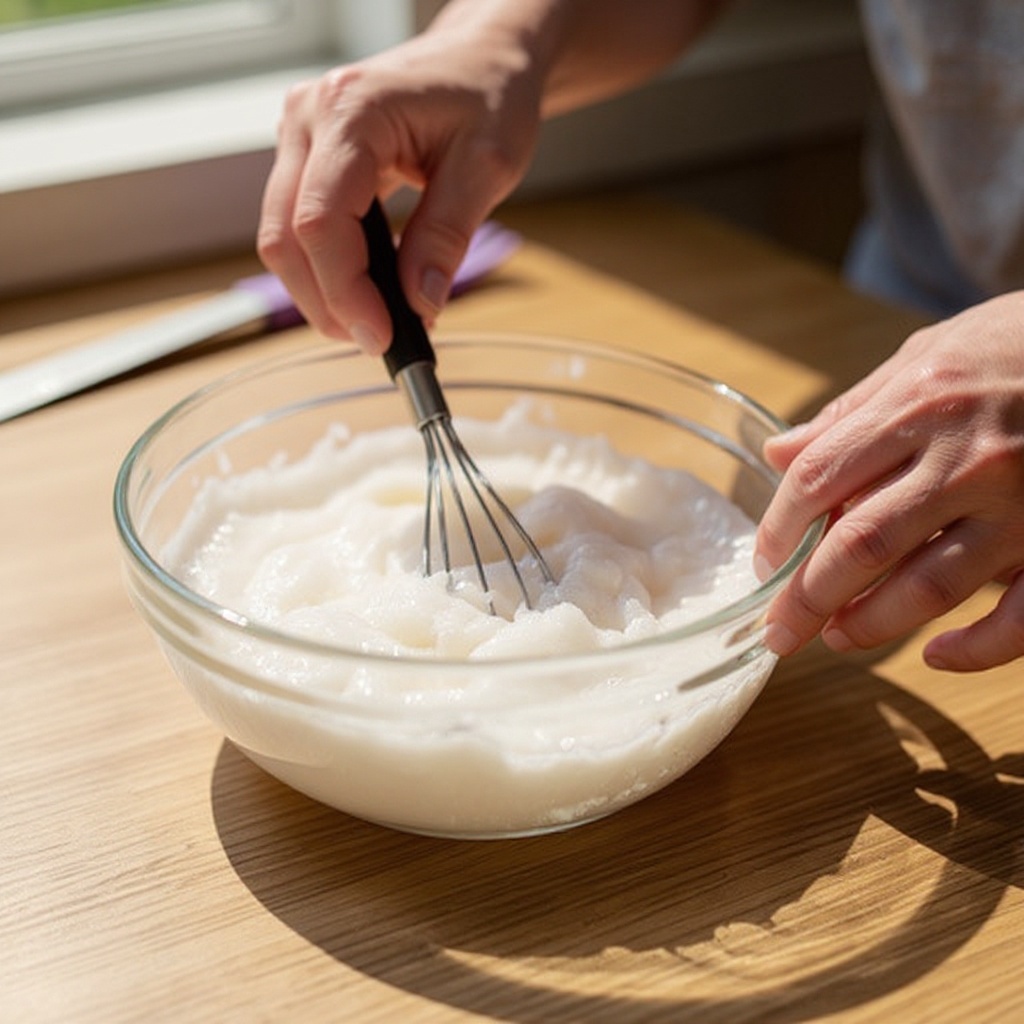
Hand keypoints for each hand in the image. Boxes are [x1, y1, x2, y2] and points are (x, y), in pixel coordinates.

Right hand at [257, 22, 543, 352]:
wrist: (480, 58)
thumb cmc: (488, 93)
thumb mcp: (487, 165)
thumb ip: (447, 235)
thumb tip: (419, 303)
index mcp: (351, 110)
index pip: (320, 220)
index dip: (345, 291)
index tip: (383, 336)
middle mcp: (308, 119)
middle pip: (285, 237)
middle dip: (327, 303)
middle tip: (379, 341)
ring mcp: (300, 138)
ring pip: (282, 239)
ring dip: (322, 293)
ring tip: (376, 322)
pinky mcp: (306, 159)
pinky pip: (298, 228)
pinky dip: (327, 270)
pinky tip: (367, 292)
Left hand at [755, 291, 1023, 671]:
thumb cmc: (1014, 345)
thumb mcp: (925, 358)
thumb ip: (851, 413)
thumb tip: (779, 453)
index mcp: (919, 406)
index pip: (820, 479)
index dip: (779, 530)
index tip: (764, 563)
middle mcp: (965, 459)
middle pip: (863, 544)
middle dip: (808, 597)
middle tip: (779, 630)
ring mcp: (1020, 504)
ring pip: (929, 585)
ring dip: (873, 624)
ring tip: (837, 638)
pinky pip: (1021, 615)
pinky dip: (979, 648)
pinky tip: (937, 655)